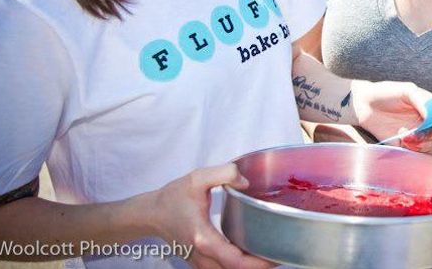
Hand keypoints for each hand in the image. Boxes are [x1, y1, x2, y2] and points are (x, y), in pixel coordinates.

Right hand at [147, 163, 276, 268]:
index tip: (277, 256)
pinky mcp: (200, 262)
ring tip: (268, 252)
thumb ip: (223, 173)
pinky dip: (238, 265)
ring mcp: (200, 262)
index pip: (236, 262)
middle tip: (279, 252)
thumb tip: (245, 181)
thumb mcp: (197, 178)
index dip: (259, 263)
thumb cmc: (172, 197)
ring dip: (249, 267)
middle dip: (260, 266)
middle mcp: (202, 256)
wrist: (151, 213)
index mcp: (204, 238)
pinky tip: (251, 252)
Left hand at [350, 80, 431, 142]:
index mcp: (428, 107)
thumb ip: (422, 99)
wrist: (363, 103)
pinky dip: (411, 148)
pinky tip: (401, 139)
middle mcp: (424, 121)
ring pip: (428, 144)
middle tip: (421, 131)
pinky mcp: (403, 143)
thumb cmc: (385, 92)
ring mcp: (414, 133)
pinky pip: (413, 151)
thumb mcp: (406, 90)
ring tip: (407, 136)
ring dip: (420, 142)